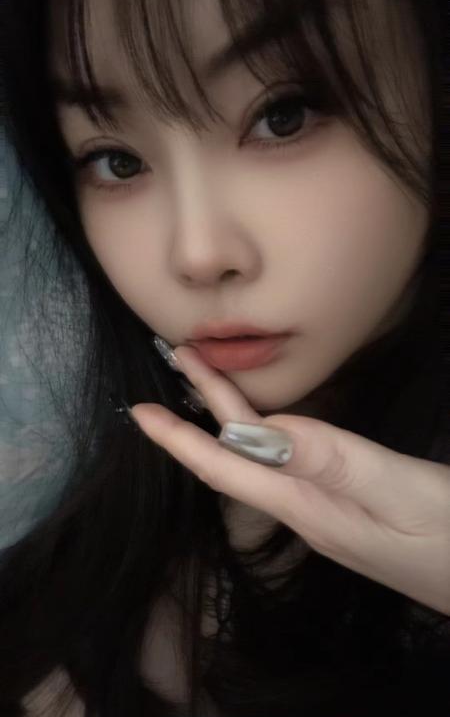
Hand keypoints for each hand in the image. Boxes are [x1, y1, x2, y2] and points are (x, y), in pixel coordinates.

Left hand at [130, 345, 449, 615]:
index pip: (227, 468)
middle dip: (202, 407)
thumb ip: (333, 463)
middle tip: (178, 358)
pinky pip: (286, 464)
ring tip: (210, 380)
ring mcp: (324, 513)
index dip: (179, 440)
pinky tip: (265, 426)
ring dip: (229, 417)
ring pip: (261, 460)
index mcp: (308, 506)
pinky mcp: (344, 510)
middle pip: (239, 457)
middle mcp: (305, 511)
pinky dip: (263, 434)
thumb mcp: (397, 495)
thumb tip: (265, 431)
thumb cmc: (449, 542)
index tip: (138, 411)